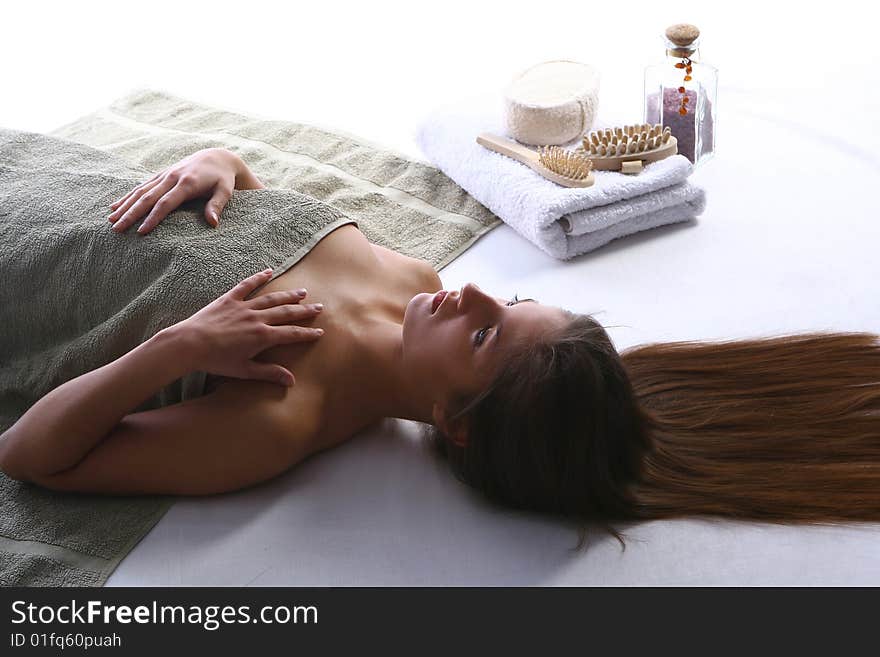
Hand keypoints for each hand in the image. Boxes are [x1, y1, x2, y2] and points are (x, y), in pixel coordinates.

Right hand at [108, 148, 259, 234]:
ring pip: (140, 190)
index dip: (153, 218)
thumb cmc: (223, 179)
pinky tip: (116, 205)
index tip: (141, 232)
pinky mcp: (161, 174)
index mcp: (186, 183)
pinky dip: (128, 196)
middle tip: (116, 229)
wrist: (217, 156)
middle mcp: (172, 177)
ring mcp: (164, 174)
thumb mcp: (225, 191)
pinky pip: (141, 186)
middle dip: (131, 214)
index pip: (165, 204)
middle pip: (147, 197)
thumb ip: (217, 205)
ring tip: (111, 220)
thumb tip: (212, 223)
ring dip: (124, 205)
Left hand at [166, 269, 323, 385]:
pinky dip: (258, 277)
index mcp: (262, 337)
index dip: (307, 333)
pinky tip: (269, 271)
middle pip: (286, 313)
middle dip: (304, 311)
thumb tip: (291, 381)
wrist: (189, 344)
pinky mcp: (229, 299)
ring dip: (288, 295)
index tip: (320, 332)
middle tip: (319, 307)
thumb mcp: (244, 370)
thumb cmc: (216, 361)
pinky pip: (247, 285)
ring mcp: (244, 307)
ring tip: (302, 292)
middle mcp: (257, 319)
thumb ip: (269, 373)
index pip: (292, 334)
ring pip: (271, 298)